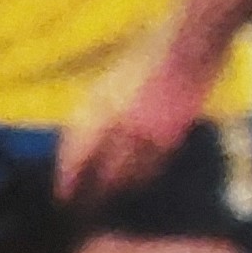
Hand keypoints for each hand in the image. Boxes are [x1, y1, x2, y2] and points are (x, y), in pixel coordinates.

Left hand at [55, 61, 209, 211]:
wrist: (188, 43)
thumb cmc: (151, 54)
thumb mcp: (113, 79)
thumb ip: (99, 109)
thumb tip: (86, 140)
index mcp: (99, 105)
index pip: (77, 153)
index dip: (68, 177)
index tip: (63, 196)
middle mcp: (119, 122)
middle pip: (101, 171)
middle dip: (92, 192)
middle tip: (84, 209)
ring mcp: (147, 130)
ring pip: (128, 174)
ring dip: (118, 190)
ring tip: (111, 201)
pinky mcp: (171, 135)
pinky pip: (153, 167)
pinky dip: (143, 178)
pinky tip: (139, 183)